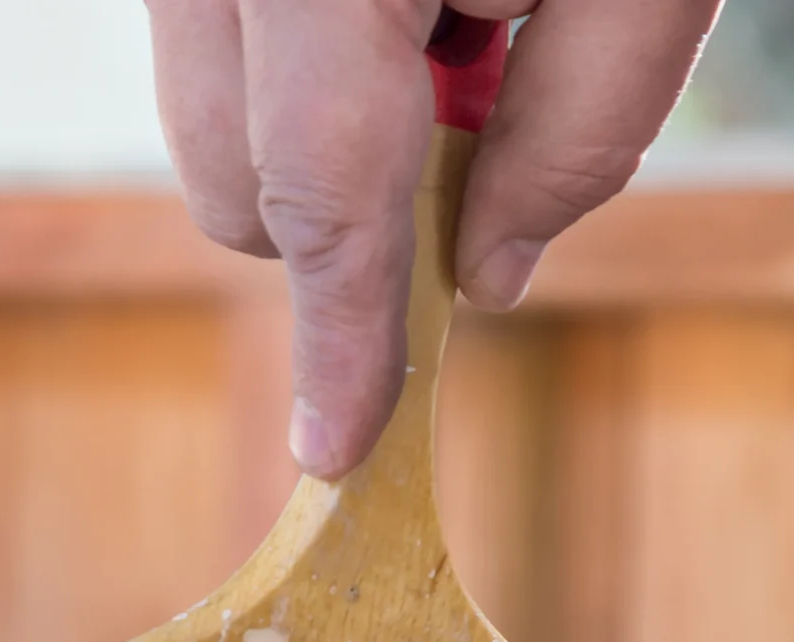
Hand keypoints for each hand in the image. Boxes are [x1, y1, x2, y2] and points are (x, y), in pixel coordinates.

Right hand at [145, 0, 720, 477]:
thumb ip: (584, 129)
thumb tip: (489, 275)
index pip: (314, 188)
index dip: (337, 334)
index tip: (336, 447)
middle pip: (234, 172)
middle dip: (357, 202)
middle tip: (492, 80)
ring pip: (209, 107)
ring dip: (337, 115)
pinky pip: (217, 29)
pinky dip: (314, 43)